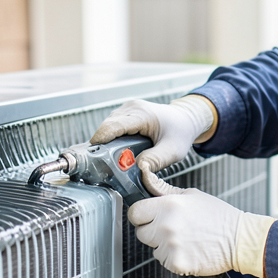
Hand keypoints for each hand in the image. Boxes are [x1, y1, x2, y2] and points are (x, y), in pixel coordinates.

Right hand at [90, 96, 214, 175]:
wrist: (185, 119)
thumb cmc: (180, 133)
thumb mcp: (173, 151)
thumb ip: (156, 161)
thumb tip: (138, 169)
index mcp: (143, 115)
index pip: (114, 126)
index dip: (101, 140)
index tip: (92, 155)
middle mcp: (132, 108)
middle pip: (107, 127)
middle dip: (103, 145)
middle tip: (102, 165)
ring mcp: (127, 108)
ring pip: (108, 126)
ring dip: (107, 142)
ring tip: (111, 160)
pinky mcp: (126, 113)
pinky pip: (112, 126)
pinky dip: (112, 138)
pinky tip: (117, 151)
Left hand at [127, 184, 273, 276]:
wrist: (239, 240)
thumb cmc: (218, 216)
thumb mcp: (192, 195)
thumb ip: (165, 191)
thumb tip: (145, 180)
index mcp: (168, 205)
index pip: (135, 212)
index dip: (141, 215)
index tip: (149, 217)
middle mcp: (166, 225)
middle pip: (140, 232)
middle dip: (152, 231)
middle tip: (173, 228)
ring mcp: (170, 246)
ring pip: (153, 248)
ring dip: (164, 245)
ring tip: (186, 239)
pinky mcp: (176, 263)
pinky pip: (164, 261)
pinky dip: (174, 258)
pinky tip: (189, 249)